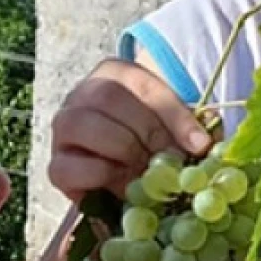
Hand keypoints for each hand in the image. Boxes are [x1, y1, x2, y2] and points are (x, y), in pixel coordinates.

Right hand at [49, 58, 210, 201]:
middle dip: (148, 133)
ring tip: (147, 173)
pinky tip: (124, 186)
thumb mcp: (172, 129)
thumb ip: (186, 131)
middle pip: (109, 98)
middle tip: (172, 161)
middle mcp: (82, 93)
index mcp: (114, 73)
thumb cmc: (150, 142)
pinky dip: (101, 176)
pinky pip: (68, 166)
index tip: (199, 146)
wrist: (121, 169)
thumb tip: (203, 147)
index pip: (144, 85)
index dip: (175, 116)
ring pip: (82, 124)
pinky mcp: (56, 165)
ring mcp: (63, 128)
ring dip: (122, 151)